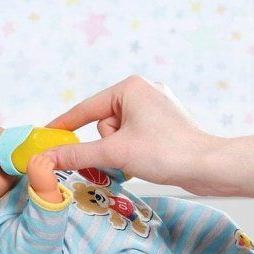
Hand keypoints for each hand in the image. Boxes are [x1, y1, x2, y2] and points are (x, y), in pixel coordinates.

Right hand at [27, 153, 62, 202]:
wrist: (44, 191)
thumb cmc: (39, 182)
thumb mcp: (34, 172)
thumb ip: (35, 165)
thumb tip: (40, 156)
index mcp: (29, 167)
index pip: (34, 156)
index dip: (40, 158)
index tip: (42, 163)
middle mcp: (34, 167)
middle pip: (41, 156)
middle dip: (45, 160)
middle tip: (47, 166)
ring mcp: (40, 168)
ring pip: (47, 159)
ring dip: (49, 163)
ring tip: (49, 168)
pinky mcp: (47, 171)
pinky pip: (51, 163)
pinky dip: (53, 166)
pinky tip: (51, 171)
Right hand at [44, 75, 221, 192]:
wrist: (208, 166)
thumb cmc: (165, 152)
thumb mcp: (115, 152)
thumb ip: (78, 154)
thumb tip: (47, 158)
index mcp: (130, 87)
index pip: (85, 108)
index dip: (63, 124)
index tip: (44, 134)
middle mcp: (144, 90)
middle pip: (104, 123)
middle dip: (109, 144)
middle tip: (125, 155)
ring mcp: (156, 105)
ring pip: (119, 133)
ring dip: (122, 149)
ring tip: (143, 158)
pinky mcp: (165, 122)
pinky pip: (134, 136)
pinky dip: (134, 150)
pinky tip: (150, 158)